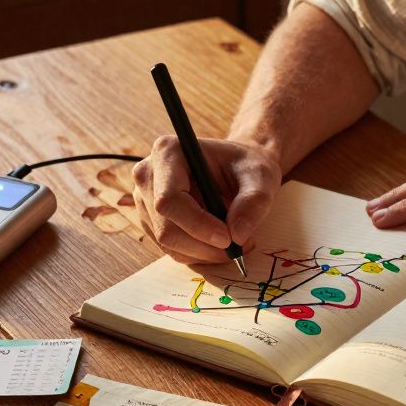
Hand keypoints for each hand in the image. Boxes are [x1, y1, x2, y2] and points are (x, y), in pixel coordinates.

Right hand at [132, 136, 280, 264]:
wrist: (237, 168)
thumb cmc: (246, 166)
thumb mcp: (260, 176)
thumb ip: (254, 201)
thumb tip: (237, 235)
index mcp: (168, 152)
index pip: (169, 200)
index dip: (197, 224)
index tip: (228, 238)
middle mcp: (148, 174)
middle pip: (166, 227)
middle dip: (204, 245)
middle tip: (238, 248)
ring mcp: (145, 199)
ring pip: (168, 243)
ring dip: (203, 252)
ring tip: (234, 243)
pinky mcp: (150, 219)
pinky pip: (170, 248)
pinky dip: (197, 253)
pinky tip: (217, 242)